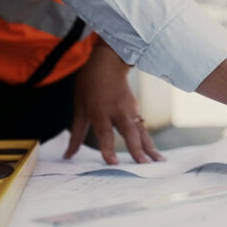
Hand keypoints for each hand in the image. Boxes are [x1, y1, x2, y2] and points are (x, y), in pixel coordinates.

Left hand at [63, 40, 162, 163]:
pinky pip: (143, 127)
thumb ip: (76, 133)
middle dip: (138, 149)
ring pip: (141, 130)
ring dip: (150, 147)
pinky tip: (155, 152)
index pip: (105, 132)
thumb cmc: (90, 83)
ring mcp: (130, 109)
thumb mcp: (79, 106)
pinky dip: (149, 140)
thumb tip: (67, 155)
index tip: (113, 163)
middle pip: (129, 132)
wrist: (109, 61)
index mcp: (99, 110)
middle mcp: (117, 110)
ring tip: (159, 161)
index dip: (108, 148)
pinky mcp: (136, 109)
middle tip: (145, 165)